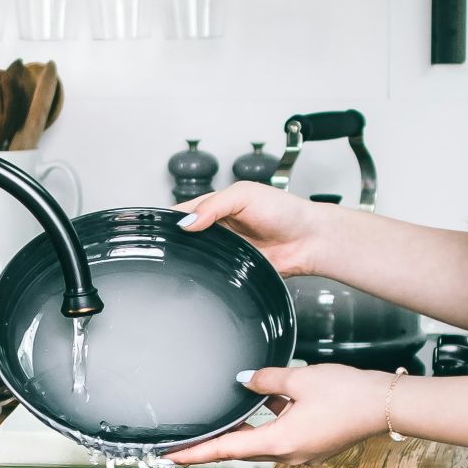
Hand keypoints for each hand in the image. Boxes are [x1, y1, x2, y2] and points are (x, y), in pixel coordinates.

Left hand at [163, 364, 392, 466]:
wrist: (384, 403)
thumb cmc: (348, 394)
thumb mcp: (299, 379)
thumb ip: (267, 379)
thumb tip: (245, 379)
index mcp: (279, 441)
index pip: (226, 449)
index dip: (196, 453)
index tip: (172, 457)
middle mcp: (288, 452)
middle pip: (241, 448)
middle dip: (215, 442)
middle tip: (187, 440)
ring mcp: (302, 450)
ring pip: (262, 439)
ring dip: (244, 427)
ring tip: (224, 414)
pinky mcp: (313, 441)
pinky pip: (281, 432)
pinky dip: (269, 419)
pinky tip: (268, 398)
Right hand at [174, 182, 338, 276]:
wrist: (309, 240)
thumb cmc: (286, 211)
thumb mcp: (245, 195)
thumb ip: (214, 205)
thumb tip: (187, 221)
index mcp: (217, 205)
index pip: (184, 211)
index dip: (171, 218)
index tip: (158, 227)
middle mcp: (218, 228)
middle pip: (186, 236)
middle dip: (177, 240)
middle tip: (167, 245)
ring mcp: (225, 250)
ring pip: (196, 256)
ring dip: (191, 257)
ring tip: (185, 257)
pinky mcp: (233, 269)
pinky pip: (213, 273)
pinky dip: (206, 273)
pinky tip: (203, 271)